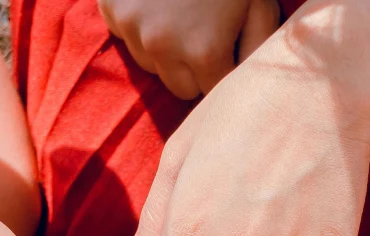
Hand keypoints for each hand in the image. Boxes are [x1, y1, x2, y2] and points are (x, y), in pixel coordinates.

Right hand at [100, 0, 279, 97]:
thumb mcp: (257, 2)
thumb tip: (252, 82)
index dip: (225, 71)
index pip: (214, 93)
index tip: (231, 50)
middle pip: (181, 88)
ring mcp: (131, 30)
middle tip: (207, 32)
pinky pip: (128, 38)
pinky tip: (158, 1)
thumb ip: (258, 46)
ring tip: (182, 13)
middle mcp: (162, 48)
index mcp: (204, 51)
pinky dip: (142, 26)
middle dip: (196, 69)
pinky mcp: (111, 10)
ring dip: (167, 50)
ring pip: (153, 65)